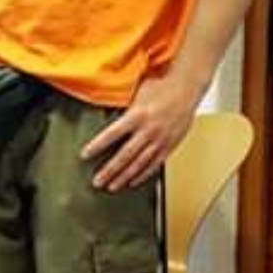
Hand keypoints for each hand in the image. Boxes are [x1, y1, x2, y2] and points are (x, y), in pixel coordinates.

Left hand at [80, 72, 198, 191]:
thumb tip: (103, 110)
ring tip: (111, 186)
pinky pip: (154, 164)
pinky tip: (132, 182)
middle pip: (125, 155)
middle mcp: (148, 130)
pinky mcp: (169, 146)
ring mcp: (160, 140)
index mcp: (137, 115)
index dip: (97, 146)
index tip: (85, 155)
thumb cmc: (161, 86)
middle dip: (109, 170)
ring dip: (124, 177)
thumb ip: (124, 107)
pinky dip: (143, 175)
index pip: (112, 134)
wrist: (188, 88)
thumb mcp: (138, 92)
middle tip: (97, 181)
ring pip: (139, 164)